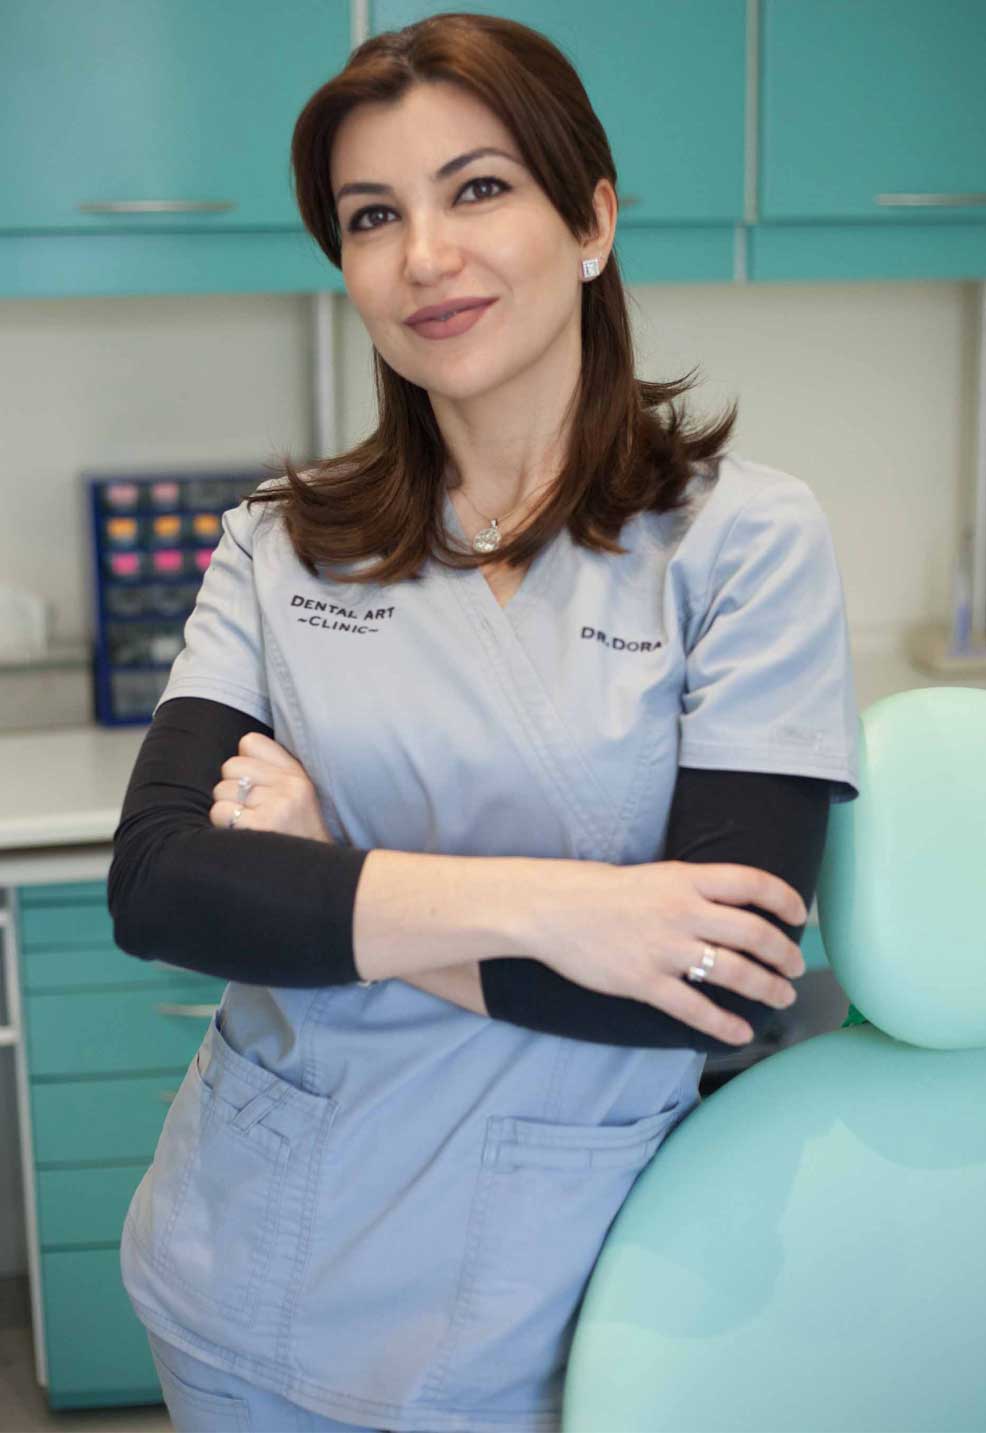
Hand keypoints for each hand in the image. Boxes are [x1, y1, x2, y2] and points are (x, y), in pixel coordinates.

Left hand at [209, 731, 332, 843]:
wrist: (313, 878)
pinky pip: (220, 811)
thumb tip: (234, 756)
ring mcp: (276, 806)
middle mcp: (290, 786)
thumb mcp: (297, 796)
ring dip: (226, 809)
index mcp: (297, 775)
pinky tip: (241, 835)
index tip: (253, 784)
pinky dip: (223, 825)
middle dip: (232, 789)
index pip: (250, 742)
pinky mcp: (260, 826)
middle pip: (230, 766)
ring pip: (221, 790)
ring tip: (246, 825)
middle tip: (248, 811)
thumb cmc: (295, 837)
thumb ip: (271, 770)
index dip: (243, 763)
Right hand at [528, 860, 807, 1045]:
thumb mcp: (653, 876)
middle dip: (783, 953)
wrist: (550, 908)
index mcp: (685, 879)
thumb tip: (730, 908)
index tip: (800, 914)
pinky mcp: (644, 982)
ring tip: (781, 997)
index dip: (784, 898)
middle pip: (753, 933)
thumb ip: (691, 890)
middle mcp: (682, 912)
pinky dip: (724, 1024)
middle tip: (795, 967)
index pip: (751, 882)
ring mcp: (664, 949)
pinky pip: (695, 1009)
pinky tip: (741, 1033)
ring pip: (733, 972)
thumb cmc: (598, 891)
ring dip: (766, 988)